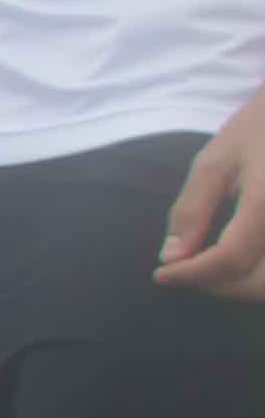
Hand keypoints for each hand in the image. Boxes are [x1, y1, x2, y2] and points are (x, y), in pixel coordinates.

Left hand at [165, 83, 264, 297]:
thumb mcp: (215, 162)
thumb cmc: (257, 130)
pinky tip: (233, 262)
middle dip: (217, 286)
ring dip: (239, 287)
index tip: (161, 274)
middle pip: (259, 283)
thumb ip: (191, 210)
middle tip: (184, 272)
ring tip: (207, 269)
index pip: (230, 258)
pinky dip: (257, 277)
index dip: (192, 275)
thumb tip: (170, 258)